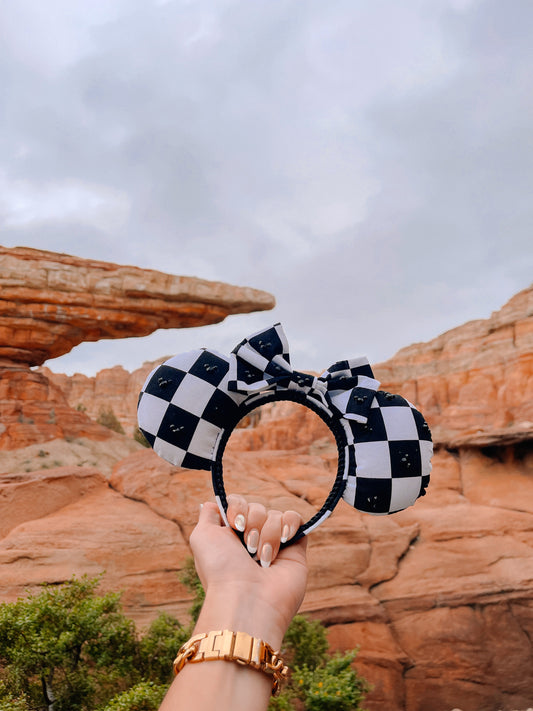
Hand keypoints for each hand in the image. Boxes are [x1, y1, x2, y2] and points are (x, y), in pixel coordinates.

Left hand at [189, 496, 307, 648]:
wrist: (247, 598)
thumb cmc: (221, 569)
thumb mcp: (202, 537)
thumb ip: (208, 515)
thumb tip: (213, 503)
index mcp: (231, 536)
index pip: (238, 503)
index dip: (238, 507)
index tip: (235, 524)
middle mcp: (253, 538)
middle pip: (257, 507)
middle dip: (252, 523)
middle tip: (248, 547)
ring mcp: (275, 543)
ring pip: (275, 514)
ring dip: (267, 533)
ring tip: (263, 558)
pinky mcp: (296, 548)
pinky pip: (295, 518)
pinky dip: (289, 525)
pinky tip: (284, 540)